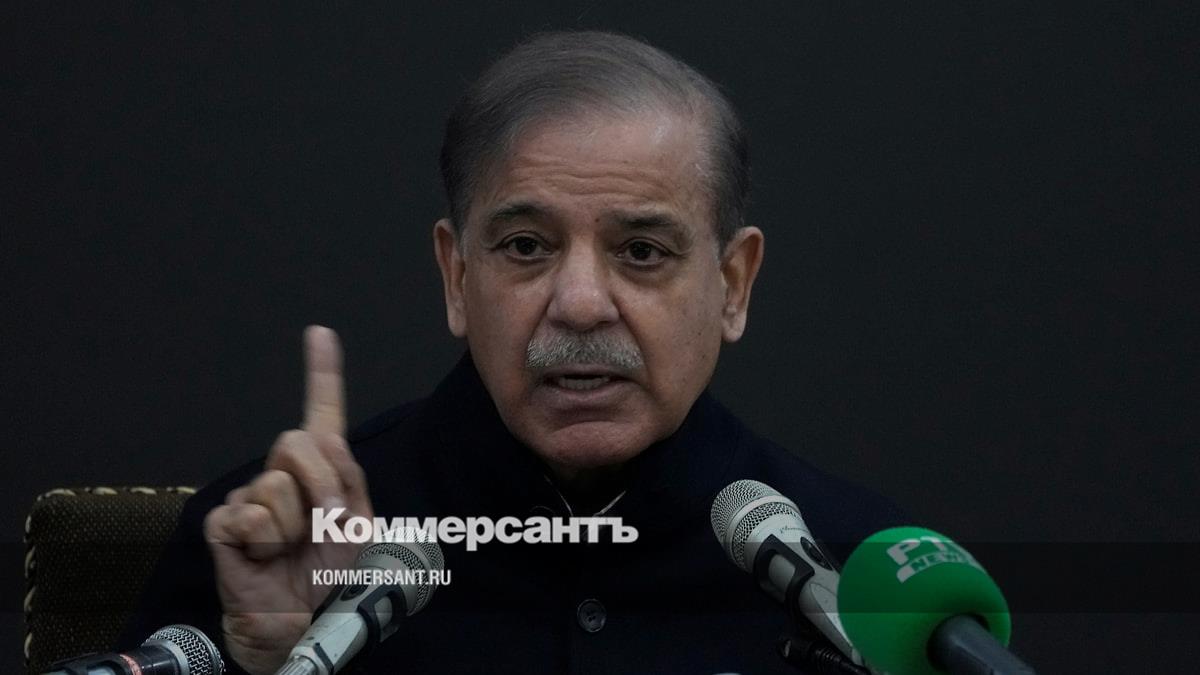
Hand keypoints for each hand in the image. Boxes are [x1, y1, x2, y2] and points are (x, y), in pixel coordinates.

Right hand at [203, 326, 372, 674]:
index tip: (320, 333)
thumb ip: (347, 478)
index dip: (322, 372)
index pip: (322, 413)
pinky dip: (269, 542)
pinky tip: (265, 555)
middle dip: (321, 485)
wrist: (296, 612)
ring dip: (296, 525)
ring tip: (291, 547)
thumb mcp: (356, 523)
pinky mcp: (224, 520)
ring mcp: (249, 493)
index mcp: (319, 468)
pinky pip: (252, 516)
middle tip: (323, 523)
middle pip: (297, 443)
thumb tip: (323, 439)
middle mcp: (281, 472)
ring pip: (277, 488)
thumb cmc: (323, 567)